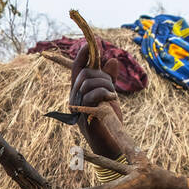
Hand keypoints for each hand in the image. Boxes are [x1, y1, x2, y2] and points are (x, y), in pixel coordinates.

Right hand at [70, 42, 123, 157]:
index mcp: (79, 92)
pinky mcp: (85, 114)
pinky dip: (104, 92)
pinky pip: (92, 94)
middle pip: (84, 74)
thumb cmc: (109, 121)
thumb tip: (112, 59)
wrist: (110, 144)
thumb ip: (109, 78)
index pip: (76, 70)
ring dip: (105, 85)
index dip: (81, 56)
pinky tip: (112, 99)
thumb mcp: (110, 95)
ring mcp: (78, 107)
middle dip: (102, 75)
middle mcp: (75, 98)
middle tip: (112, 87)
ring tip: (113, 97)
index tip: (88, 44)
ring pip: (88, 82)